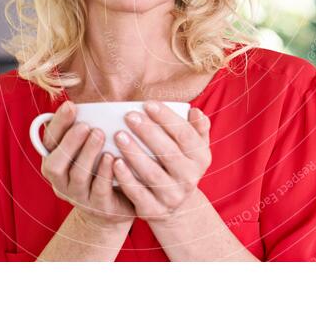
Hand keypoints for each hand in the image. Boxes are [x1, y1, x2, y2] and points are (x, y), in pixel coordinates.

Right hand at [39, 101, 134, 228]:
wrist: (116, 207)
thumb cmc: (102, 168)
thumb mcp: (91, 148)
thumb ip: (87, 129)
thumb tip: (92, 102)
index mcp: (56, 161)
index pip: (49, 142)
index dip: (58, 124)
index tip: (71, 106)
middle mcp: (61, 181)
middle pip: (55, 163)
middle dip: (69, 142)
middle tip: (86, 125)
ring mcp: (79, 196)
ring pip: (77, 176)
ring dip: (88, 153)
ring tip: (100, 135)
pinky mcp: (98, 207)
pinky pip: (99, 190)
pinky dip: (105, 173)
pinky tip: (113, 158)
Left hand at [112, 101, 211, 225]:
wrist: (176, 206)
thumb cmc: (180, 164)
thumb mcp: (195, 148)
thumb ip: (197, 128)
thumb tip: (195, 112)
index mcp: (200, 158)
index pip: (185, 135)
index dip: (167, 118)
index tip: (148, 104)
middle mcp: (189, 178)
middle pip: (168, 153)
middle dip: (148, 132)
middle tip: (129, 116)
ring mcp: (172, 196)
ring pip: (152, 173)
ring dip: (134, 153)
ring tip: (118, 135)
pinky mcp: (153, 210)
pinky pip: (138, 193)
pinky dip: (126, 178)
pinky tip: (114, 162)